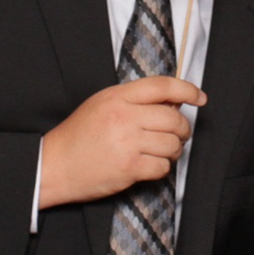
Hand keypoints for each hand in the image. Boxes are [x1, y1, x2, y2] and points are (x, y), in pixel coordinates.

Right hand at [38, 76, 204, 207]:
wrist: (53, 165)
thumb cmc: (78, 136)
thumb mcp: (102, 105)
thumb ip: (133, 101)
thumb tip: (172, 104)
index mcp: (117, 97)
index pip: (162, 86)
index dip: (187, 90)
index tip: (200, 97)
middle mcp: (124, 117)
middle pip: (174, 118)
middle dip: (182, 129)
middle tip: (177, 135)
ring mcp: (128, 143)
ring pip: (172, 144)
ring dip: (172, 151)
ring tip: (159, 152)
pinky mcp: (129, 167)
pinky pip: (163, 166)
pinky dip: (160, 168)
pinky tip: (147, 165)